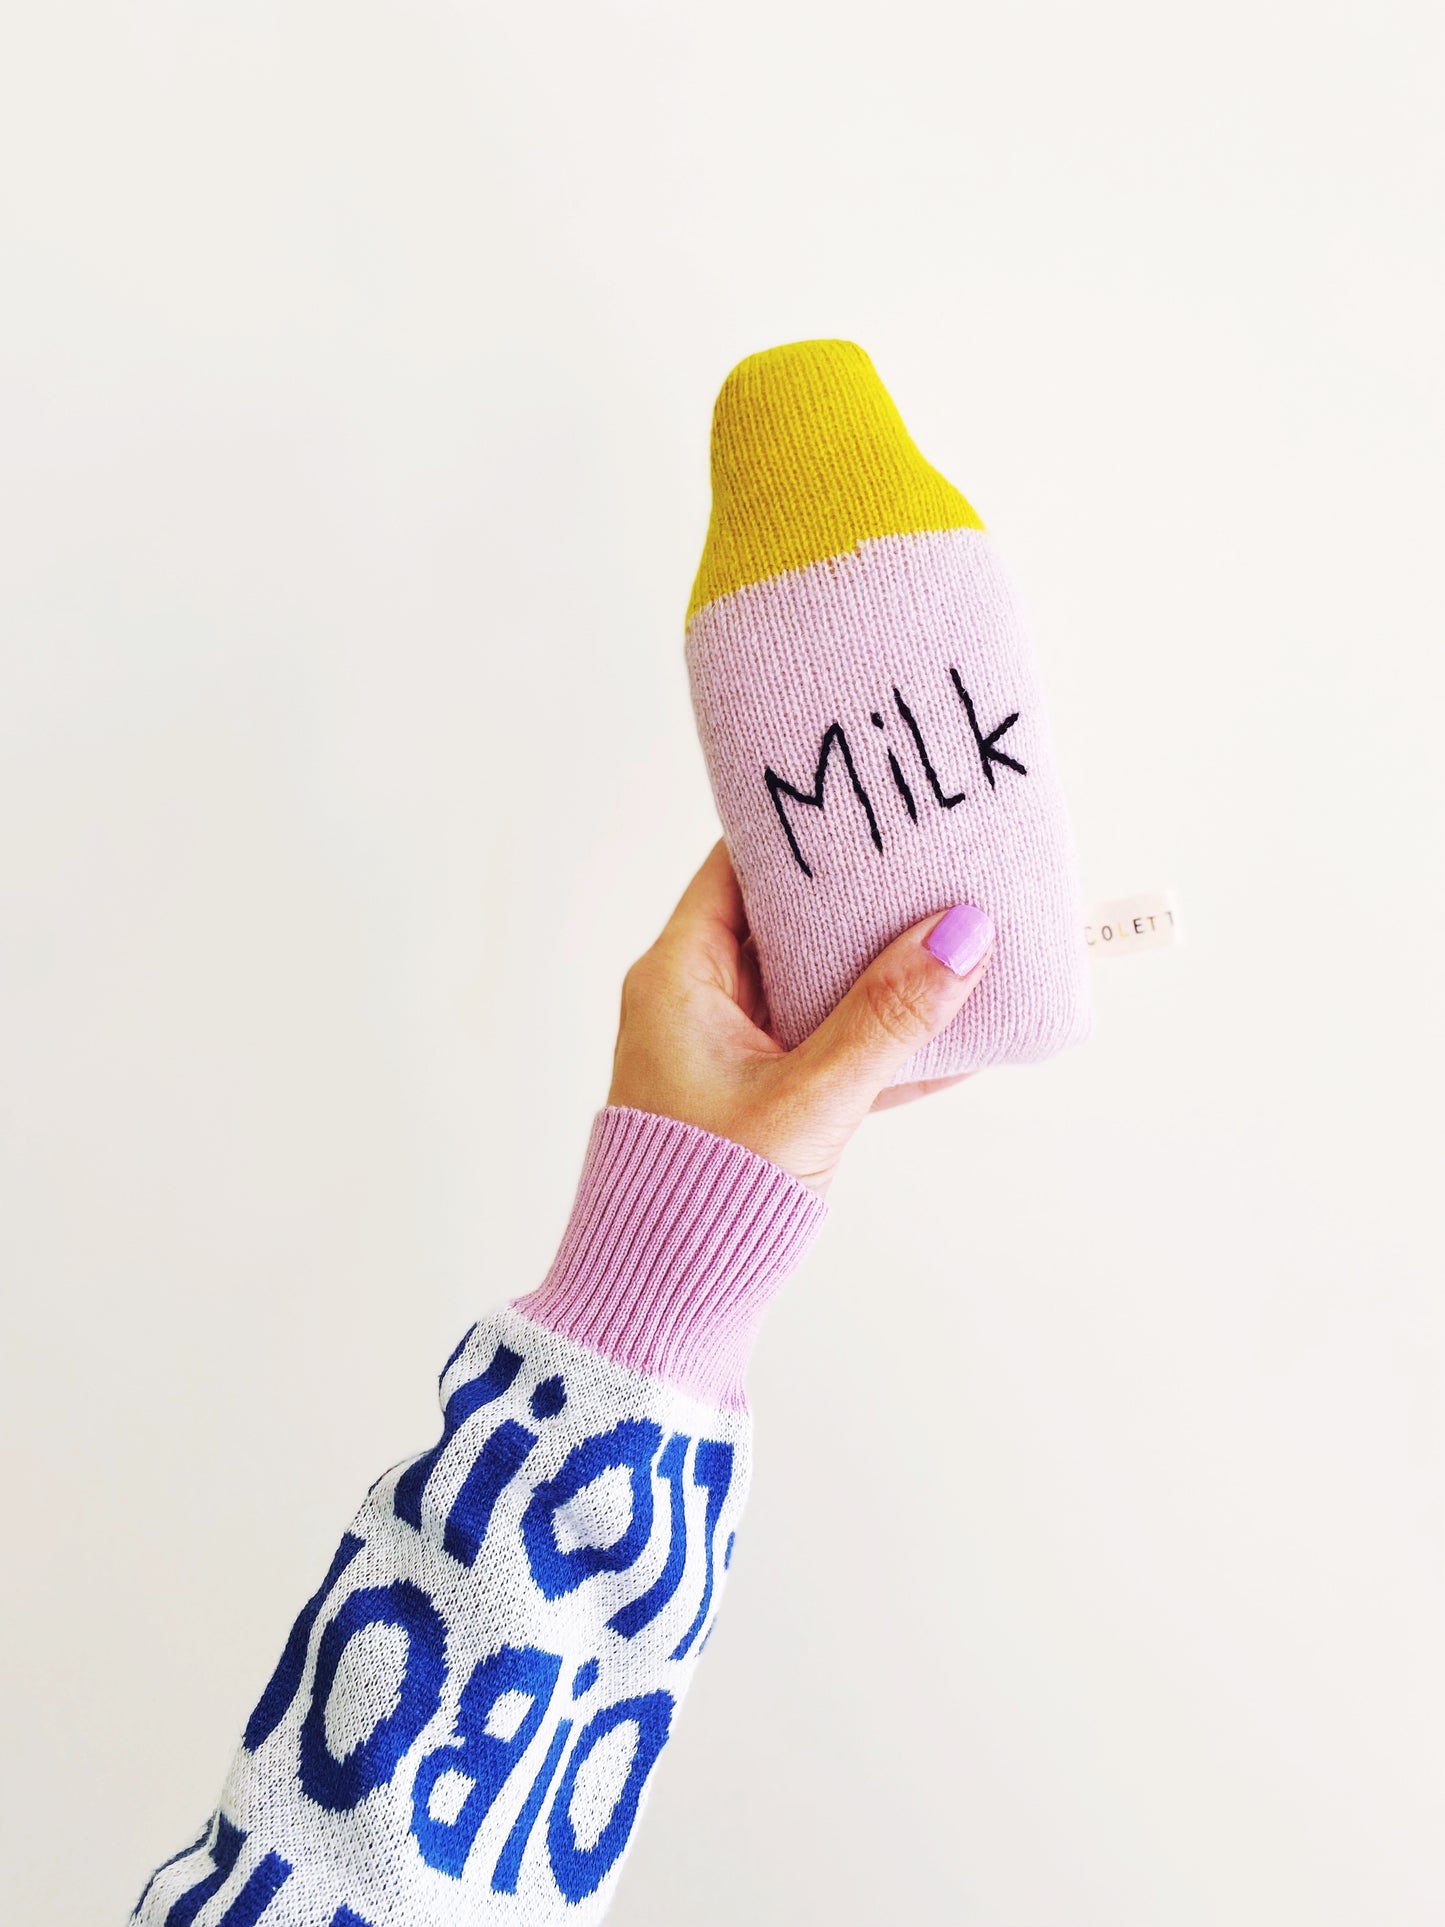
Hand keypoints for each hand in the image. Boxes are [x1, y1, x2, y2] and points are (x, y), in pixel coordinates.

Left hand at [607, 842, 993, 1192]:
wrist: (663, 1306)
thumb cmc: (705, 1200)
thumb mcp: (810, 1099)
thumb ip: (887, 1020)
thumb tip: (964, 936)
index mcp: (679, 976)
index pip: (739, 868)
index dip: (803, 833)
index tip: (870, 806)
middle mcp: (697, 1002)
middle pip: (786, 922)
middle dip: (860, 899)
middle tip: (934, 862)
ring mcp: (729, 1052)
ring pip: (816, 987)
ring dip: (881, 973)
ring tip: (960, 934)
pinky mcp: (759, 1100)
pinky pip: (828, 1050)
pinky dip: (881, 1045)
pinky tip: (956, 1035)